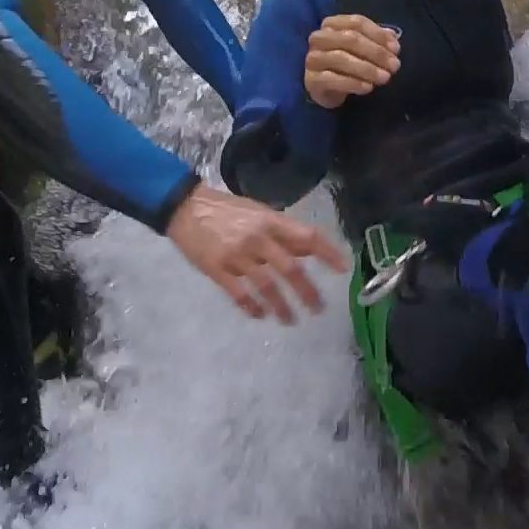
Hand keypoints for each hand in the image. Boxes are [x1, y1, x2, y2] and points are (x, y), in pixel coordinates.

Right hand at [165, 183, 349, 322]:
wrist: (185, 207)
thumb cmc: (227, 210)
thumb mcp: (259, 213)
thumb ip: (283, 233)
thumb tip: (309, 250)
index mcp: (271, 221)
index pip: (307, 237)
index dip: (328, 253)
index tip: (342, 269)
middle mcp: (258, 239)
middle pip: (290, 269)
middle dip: (307, 292)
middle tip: (318, 309)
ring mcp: (237, 256)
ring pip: (267, 286)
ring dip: (282, 306)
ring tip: (291, 321)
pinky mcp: (217, 270)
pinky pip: (240, 294)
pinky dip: (252, 307)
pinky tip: (260, 316)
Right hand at [304, 14, 400, 109]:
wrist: (326, 89)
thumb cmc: (346, 64)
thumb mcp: (363, 49)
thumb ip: (377, 40)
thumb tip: (393, 38)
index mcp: (331, 24)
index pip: (357, 22)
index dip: (378, 34)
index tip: (396, 49)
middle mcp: (319, 37)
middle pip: (350, 38)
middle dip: (376, 52)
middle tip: (394, 66)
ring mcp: (313, 58)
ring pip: (341, 58)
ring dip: (367, 68)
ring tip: (385, 78)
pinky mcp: (311, 79)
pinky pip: (332, 79)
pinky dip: (353, 83)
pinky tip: (368, 87)